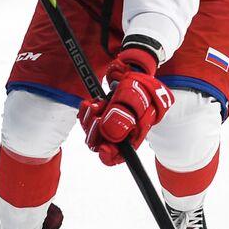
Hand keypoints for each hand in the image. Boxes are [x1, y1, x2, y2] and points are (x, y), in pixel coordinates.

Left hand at [78, 44, 173, 165]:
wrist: (135, 72)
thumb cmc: (142, 87)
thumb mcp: (137, 99)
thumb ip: (124, 116)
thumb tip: (109, 133)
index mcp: (133, 136)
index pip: (117, 157)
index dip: (109, 156)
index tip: (104, 147)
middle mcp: (119, 134)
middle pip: (99, 145)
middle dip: (95, 130)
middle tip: (99, 111)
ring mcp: (108, 124)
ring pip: (91, 132)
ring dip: (90, 118)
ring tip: (98, 104)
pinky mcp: (99, 114)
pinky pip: (86, 118)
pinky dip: (86, 110)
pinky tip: (92, 102)